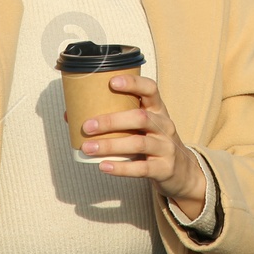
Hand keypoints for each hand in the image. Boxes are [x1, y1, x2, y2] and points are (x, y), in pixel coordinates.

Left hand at [76, 75, 207, 217]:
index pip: (150, 89)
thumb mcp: (142, 127)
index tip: (111, 81)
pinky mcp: (164, 168)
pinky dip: (121, 168)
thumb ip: (116, 120)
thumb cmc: (153, 142)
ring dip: (110, 145)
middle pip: (140, 118)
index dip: (133, 83)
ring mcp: (166, 147)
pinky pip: (142, 168)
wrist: (182, 171)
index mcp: (158, 110)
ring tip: (87, 148)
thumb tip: (72, 114)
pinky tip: (103, 166)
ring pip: (139, 143)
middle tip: (86, 125)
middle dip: (111, 120)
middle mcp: (164, 125)